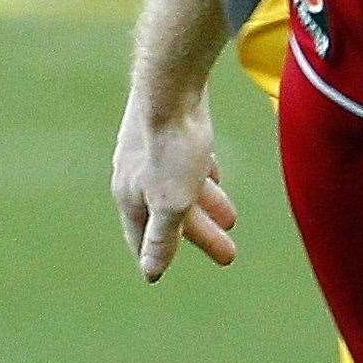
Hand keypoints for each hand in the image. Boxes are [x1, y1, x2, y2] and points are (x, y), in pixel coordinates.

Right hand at [112, 88, 238, 280]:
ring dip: (206, 207)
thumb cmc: (171, 148)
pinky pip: (187, 163)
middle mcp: (137, 176)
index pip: (143, 238)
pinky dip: (202, 177)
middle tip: (229, 255)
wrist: (172, 88)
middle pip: (171, 215)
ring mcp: (153, 152)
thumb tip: (151, 272)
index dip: (155, 256)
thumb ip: (162, 237)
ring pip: (181, 188)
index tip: (161, 274)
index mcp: (132, 197)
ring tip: (231, 220)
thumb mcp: (171, 202)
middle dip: (201, 235)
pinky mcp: (170, 130)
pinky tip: (215, 178)